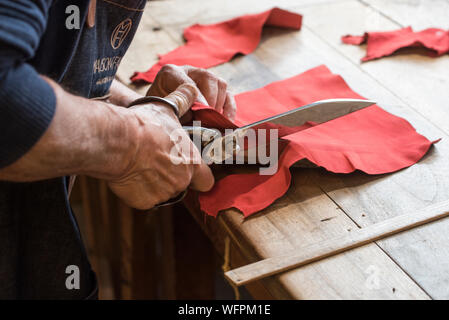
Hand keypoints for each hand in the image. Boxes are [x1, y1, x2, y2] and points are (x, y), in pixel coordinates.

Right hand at [107, 83, 214, 209]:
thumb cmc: (146, 125)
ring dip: (156, 184)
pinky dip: (139, 191)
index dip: (200, 176)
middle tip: (158, 163)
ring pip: (163, 193)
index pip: (207, 180)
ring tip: (142, 166)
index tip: (191, 170)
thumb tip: (190, 88)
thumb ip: (182, 101)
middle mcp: (181, 181)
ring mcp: (163, 193)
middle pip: (182, 186)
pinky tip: (131, 175)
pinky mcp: (145, 202)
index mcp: (192, 162)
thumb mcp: (167, 109)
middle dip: (174, 178)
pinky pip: (145, 199)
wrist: (119, 141)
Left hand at [148, 64, 236, 120]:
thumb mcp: (161, 110)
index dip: (197, 97)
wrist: (159, 113)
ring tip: (212, 122)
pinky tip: (226, 122)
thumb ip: (177, 109)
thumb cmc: (158, 112)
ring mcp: (204, 79)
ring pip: (221, 85)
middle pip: (208, 78)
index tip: (201, 112)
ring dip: (219, 105)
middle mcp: (190, 71)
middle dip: (210, 101)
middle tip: (207, 119)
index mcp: (171, 73)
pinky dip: (229, 110)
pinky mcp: (216, 90)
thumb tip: (195, 116)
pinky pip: (229, 96)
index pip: (188, 81)